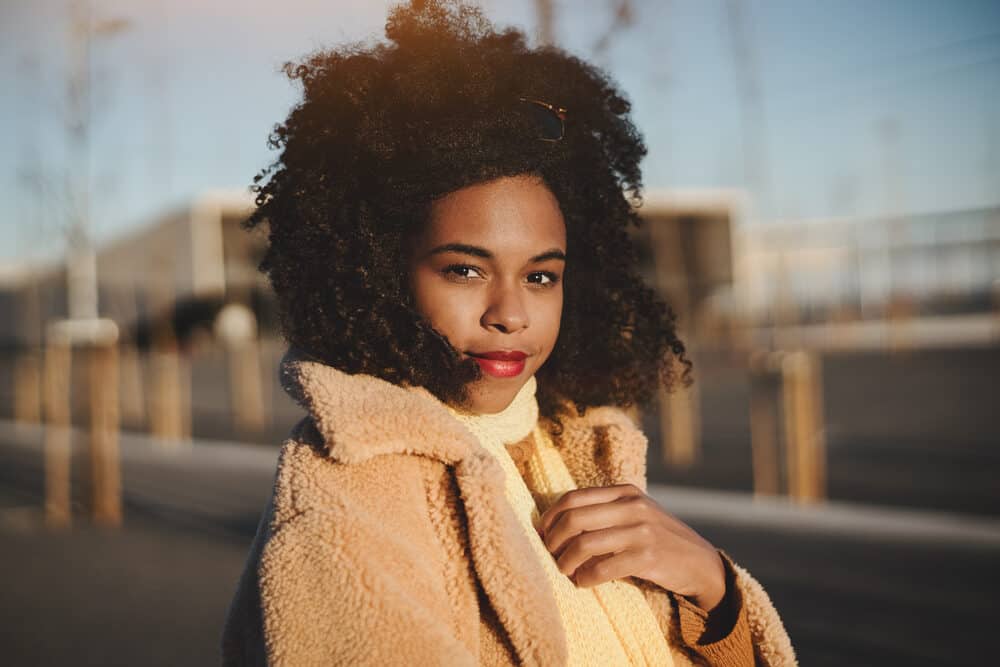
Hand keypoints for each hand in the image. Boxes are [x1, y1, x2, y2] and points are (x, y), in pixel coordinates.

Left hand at [537, 483, 726, 611]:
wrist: (700, 563)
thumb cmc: (658, 540)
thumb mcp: (635, 515)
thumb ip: (604, 514)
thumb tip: (555, 528)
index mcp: (625, 492)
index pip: (573, 498)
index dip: (550, 518)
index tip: (542, 535)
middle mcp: (632, 506)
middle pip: (573, 519)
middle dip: (553, 540)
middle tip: (549, 556)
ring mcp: (641, 531)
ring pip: (584, 544)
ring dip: (566, 562)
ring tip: (564, 572)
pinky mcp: (648, 557)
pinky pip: (603, 568)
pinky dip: (585, 578)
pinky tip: (582, 583)